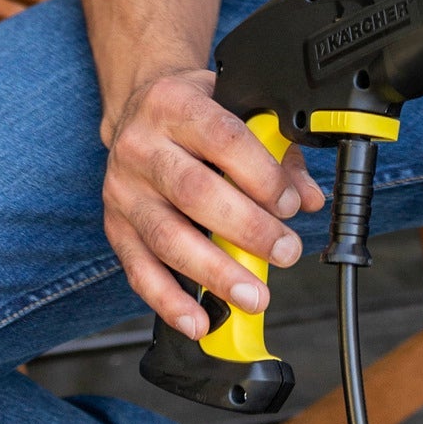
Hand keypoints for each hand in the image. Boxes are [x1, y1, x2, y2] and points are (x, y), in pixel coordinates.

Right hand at [101, 67, 325, 339]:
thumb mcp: (234, 109)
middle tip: (285, 252)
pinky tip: (198, 320)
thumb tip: (307, 198)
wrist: (137, 110)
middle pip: (194, 193)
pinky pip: (139, 270)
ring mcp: (123, 188)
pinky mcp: (115, 226)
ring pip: (168, 237)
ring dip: (215, 273)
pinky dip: (170, 301)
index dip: (260, 175)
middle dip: (247, 229)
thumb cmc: (193, 112)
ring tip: (253, 296)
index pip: (222, 139)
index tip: (288, 205)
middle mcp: (142, 145)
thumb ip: (276, 152)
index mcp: (175, 103)